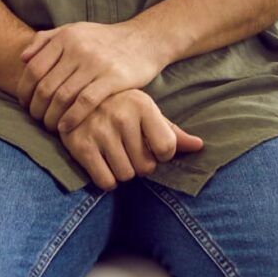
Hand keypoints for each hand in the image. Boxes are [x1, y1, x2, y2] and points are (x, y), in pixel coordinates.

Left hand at [23, 21, 168, 130]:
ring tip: (50, 126)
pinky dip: (72, 117)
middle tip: (36, 119)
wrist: (143, 40)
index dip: (24, 90)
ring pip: (63, 97)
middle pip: (46, 86)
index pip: (34, 69)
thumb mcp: (75, 30)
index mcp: (66, 37)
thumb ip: (47, 39)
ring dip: (51, 117)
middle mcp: (78, 48)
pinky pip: (85, 102)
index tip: (25, 104)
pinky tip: (66, 127)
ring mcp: (96, 63)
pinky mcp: (113, 78)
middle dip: (36, 108)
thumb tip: (22, 58)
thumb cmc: (104, 40)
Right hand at [57, 89, 203, 190]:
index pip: (167, 148)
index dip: (163, 155)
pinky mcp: (80, 146)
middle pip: (146, 167)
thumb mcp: (147, 112)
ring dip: (123, 172)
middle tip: (129, 151)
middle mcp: (122, 117)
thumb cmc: (120, 107)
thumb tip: (200, 146)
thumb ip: (172, 132)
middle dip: (140, 164)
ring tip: (116, 155)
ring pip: (125, 175)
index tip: (154, 149)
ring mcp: (99, 131)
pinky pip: (105, 181)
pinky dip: (107, 180)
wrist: (77, 95)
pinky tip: (103, 164)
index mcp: (143, 106)